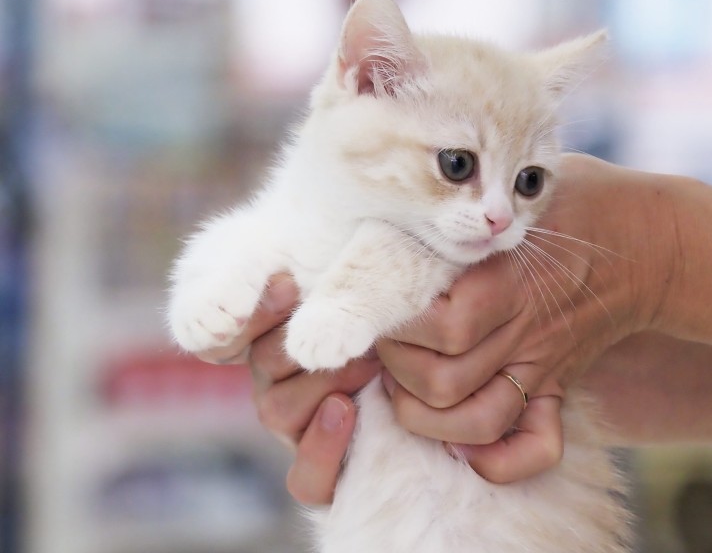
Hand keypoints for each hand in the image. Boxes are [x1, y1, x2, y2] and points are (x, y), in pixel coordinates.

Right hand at [194, 274, 378, 504]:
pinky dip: (322, 446)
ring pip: (278, 412)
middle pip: (262, 367)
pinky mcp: (326, 477)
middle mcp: (280, 385)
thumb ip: (327, 290)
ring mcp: (299, 432)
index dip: (254, 313)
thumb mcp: (362, 300)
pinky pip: (306, 479)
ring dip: (320, 384)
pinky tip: (345, 410)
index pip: (231, 334)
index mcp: (277, 340)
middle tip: (339, 322)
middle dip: (298, 343)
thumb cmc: (397, 329)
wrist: (442, 387)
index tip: (287, 282)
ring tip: (362, 365)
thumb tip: (291, 270)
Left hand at [377, 154, 676, 480]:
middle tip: (384, 342)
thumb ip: (467, 204)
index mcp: (510, 280)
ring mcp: (544, 364)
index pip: (440, 327)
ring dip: (425, 417)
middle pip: (443, 382)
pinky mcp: (558, 383)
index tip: (381, 303)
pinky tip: (466, 447)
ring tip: (405, 386)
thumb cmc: (578, 202)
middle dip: (395, 369)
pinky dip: (500, 461)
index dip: (397, 326)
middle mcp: (525, 330)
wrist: (654, 243)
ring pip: (475, 421)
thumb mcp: (522, 185)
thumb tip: (403, 207)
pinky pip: (538, 447)